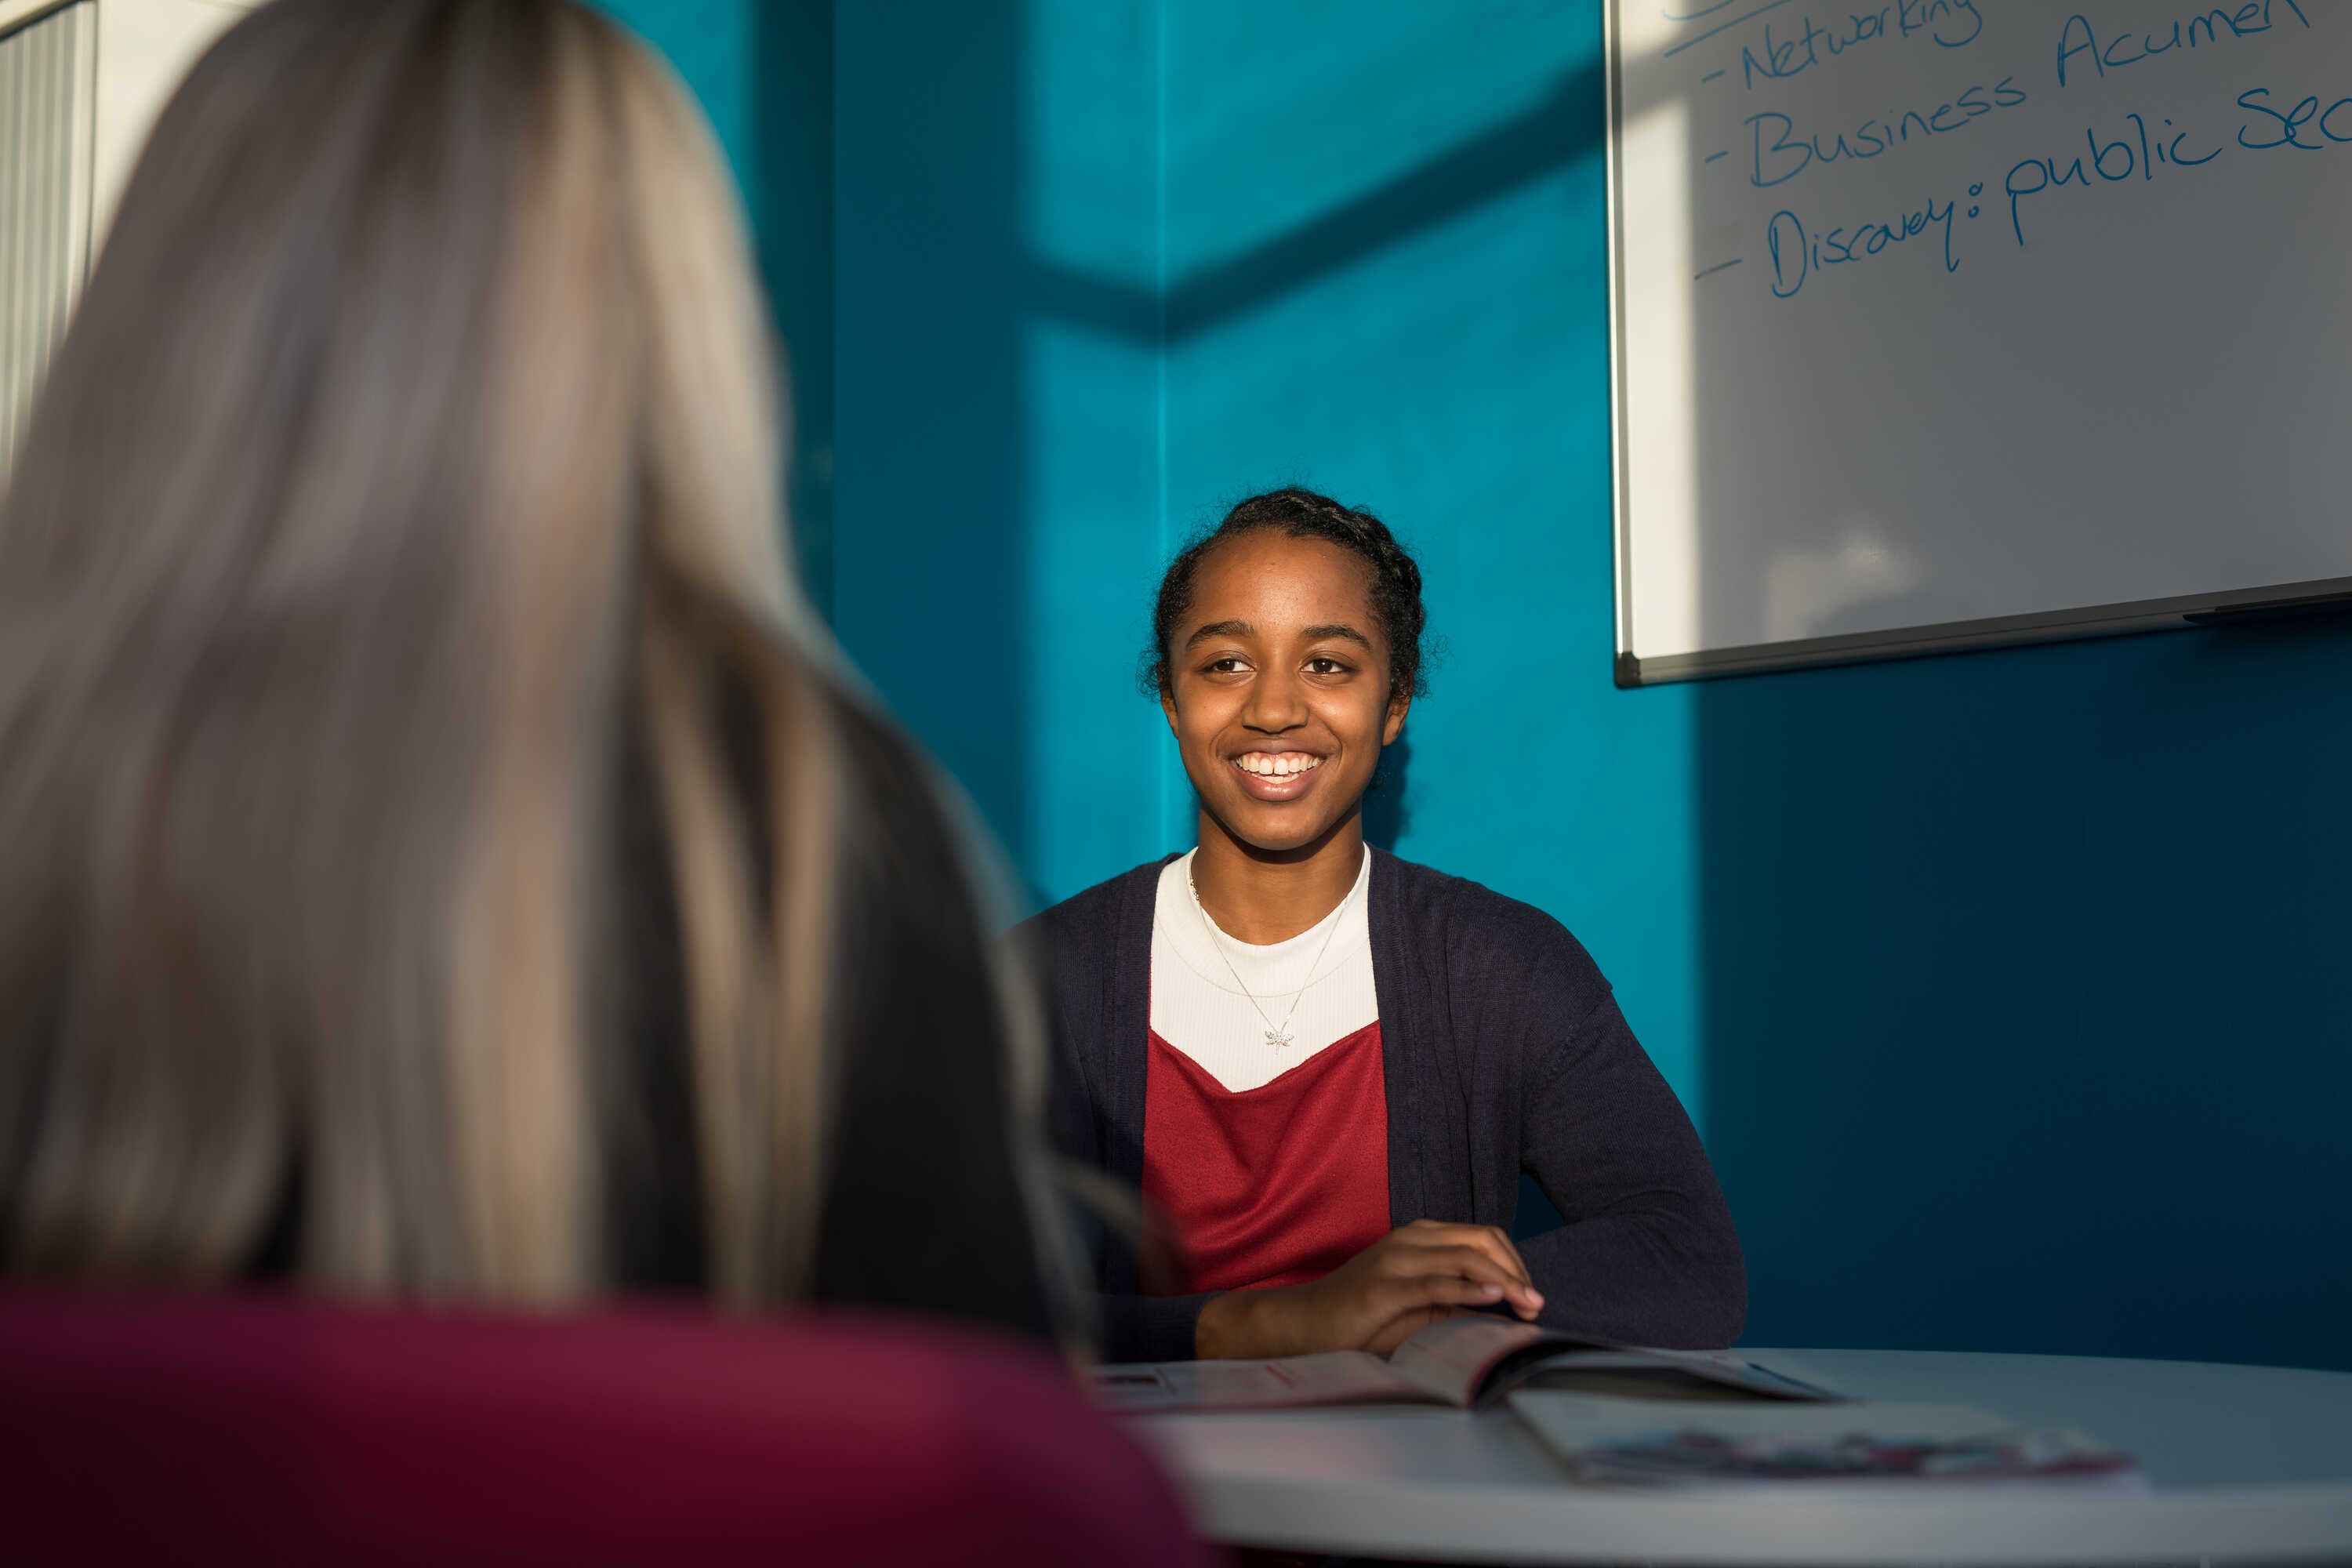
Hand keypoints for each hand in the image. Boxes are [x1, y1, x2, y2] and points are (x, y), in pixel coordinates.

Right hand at [1193, 1220, 1544, 1358]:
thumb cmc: (1362, 1318)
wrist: (1305, 1324)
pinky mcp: (1384, 1287)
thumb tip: (1505, 1308)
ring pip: (1464, 1257)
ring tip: (1527, 1304)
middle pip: (1480, 1240)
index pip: (1482, 1237)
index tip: (1532, 1295)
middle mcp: (1410, 1240)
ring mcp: (1395, 1259)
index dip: (1515, 1262)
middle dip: (1517, 1270)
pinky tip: (1493, 1300)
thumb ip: (1455, 1299)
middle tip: (1536, 1304)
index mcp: (1420, 1237)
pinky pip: (1435, 1283)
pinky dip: (1468, 1290)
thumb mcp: (1418, 1307)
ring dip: (1504, 1280)